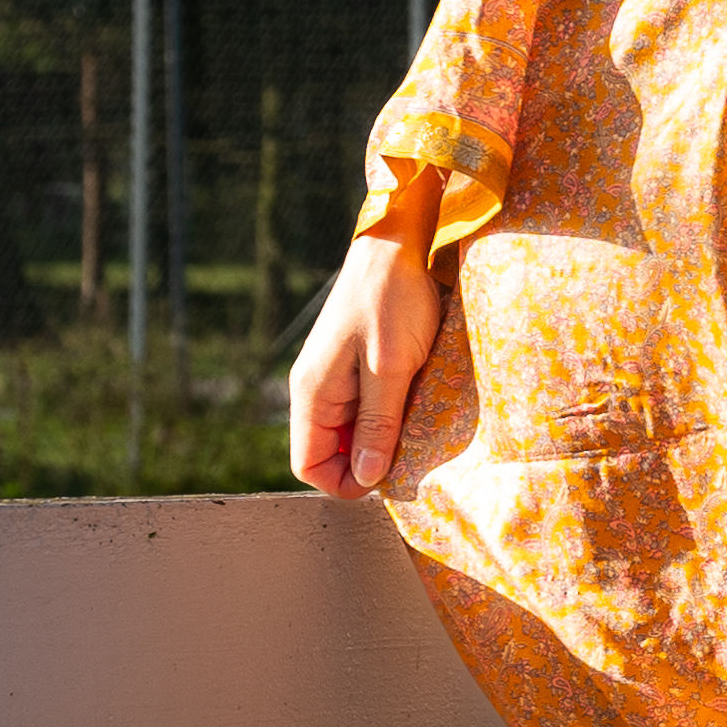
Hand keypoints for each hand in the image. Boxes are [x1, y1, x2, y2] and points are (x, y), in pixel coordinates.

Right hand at [289, 236, 445, 496]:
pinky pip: (366, 408)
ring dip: (382, 438)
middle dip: (368, 462)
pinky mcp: (356, 365)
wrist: (398, 243)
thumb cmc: (393, 299)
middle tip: (412, 454)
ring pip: (352, 432)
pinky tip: (416, 406)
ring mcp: (335, 377)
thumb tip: (367, 478)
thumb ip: (379, 424)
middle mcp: (316, 389)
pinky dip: (389, 416)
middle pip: (331, 452)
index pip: (309, 465)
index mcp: (312, 393)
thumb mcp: (391, 367)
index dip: (345, 483)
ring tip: (417, 429)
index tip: (388, 479)